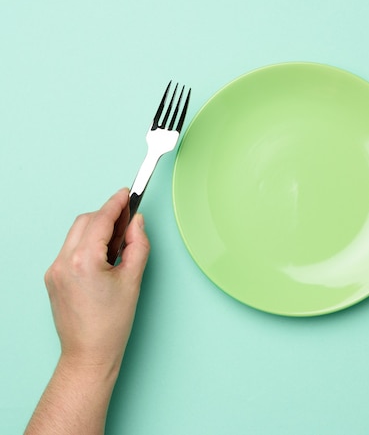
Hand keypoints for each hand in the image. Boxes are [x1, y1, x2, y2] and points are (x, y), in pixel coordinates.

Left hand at [44, 188, 149, 369]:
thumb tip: (136, 223)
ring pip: (76, 233)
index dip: (116, 203)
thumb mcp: (133, 279)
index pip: (100, 219)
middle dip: (106, 215)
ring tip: (118, 244)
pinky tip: (104, 257)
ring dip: (96, 229)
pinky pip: (70, 248)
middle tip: (129, 220)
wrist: (89, 353)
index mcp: (84, 261)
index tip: (127, 193)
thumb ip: (138, 244)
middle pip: (85, 221)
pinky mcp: (52, 278)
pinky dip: (87, 243)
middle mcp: (63, 262)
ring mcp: (54, 270)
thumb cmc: (112, 323)